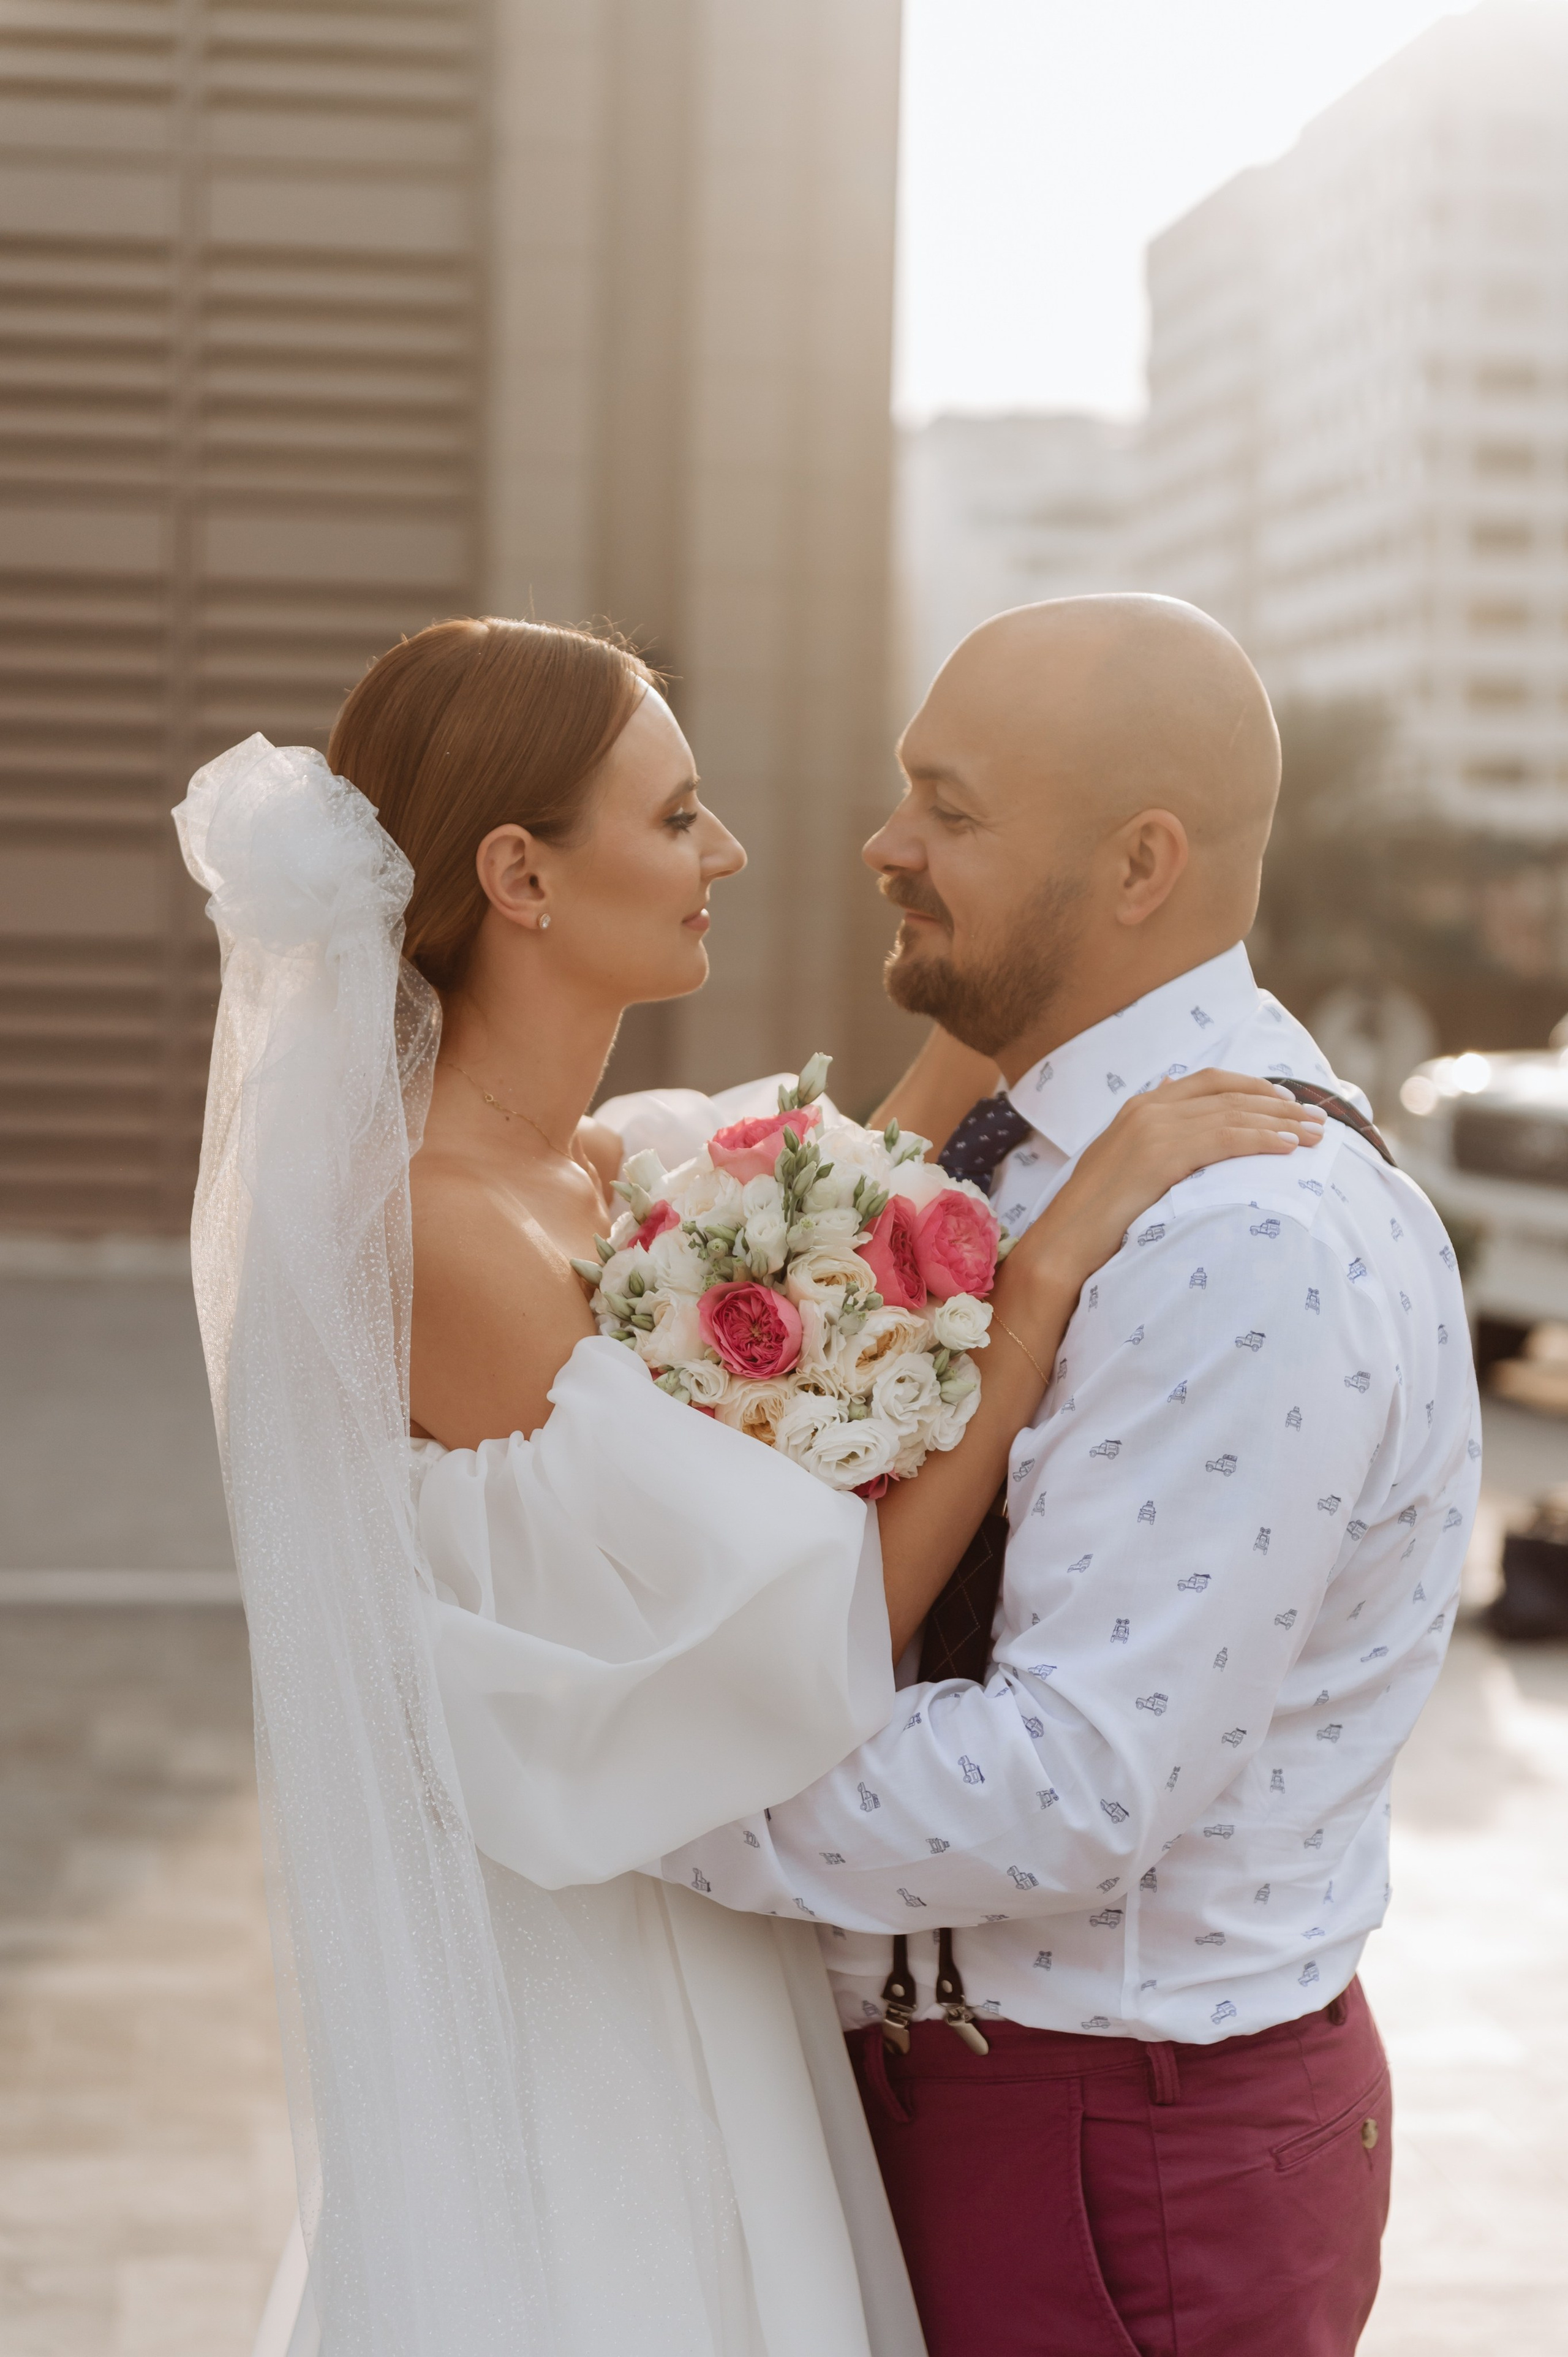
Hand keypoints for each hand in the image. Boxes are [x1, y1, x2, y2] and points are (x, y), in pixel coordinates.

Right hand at [1001, 1069, 1324, 1309]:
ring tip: (1316, 1136)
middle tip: (1317, 1118)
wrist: (1062, 1244)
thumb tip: (1176, 1100)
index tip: (1287, 1102)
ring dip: (1281, 1122)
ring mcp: (1153, 1128)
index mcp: (1139, 1107)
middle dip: (1278, 1103)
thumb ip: (1152, 1132)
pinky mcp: (1161, 1155)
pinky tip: (1287, 1148)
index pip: (1210, 1081)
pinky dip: (1261, 1139)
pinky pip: (1225, 1139)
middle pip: (1229, 1093)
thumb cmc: (1093, 1216)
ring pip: (1233, 1114)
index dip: (1254, 1087)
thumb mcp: (1122, 1162)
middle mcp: (1147, 1108)